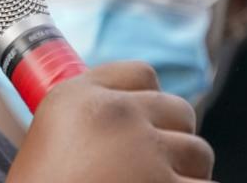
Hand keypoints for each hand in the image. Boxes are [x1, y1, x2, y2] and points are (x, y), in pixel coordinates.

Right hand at [6, 61, 214, 182]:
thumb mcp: (47, 142)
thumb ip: (87, 121)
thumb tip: (131, 119)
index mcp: (78, 97)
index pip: (141, 74)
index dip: (147, 100)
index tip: (144, 123)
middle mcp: (115, 115)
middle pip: (179, 109)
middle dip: (174, 137)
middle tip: (156, 166)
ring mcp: (146, 154)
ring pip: (198, 152)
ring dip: (188, 174)